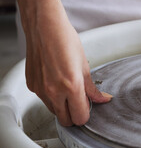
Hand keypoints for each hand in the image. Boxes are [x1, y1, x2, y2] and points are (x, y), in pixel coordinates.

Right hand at [24, 5, 111, 125]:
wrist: (44, 27)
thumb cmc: (65, 40)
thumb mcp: (84, 65)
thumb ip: (91, 88)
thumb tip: (102, 99)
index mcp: (71, 86)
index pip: (80, 117)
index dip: (86, 114)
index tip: (89, 108)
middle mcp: (54, 92)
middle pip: (66, 120)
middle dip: (74, 115)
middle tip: (80, 102)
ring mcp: (40, 90)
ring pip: (54, 111)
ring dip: (62, 106)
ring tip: (67, 88)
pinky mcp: (31, 85)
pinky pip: (44, 99)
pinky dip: (51, 96)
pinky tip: (55, 80)